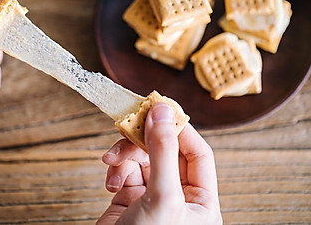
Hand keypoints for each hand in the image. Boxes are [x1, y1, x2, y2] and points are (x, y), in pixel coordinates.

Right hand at [97, 103, 221, 224]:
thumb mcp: (163, 198)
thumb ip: (163, 152)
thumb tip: (162, 111)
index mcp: (200, 201)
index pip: (197, 153)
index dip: (179, 129)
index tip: (159, 110)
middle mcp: (178, 197)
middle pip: (166, 151)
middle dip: (144, 139)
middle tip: (127, 125)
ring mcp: (152, 197)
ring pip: (142, 159)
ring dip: (125, 155)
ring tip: (111, 160)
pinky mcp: (128, 200)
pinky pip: (124, 172)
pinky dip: (115, 170)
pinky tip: (110, 182)